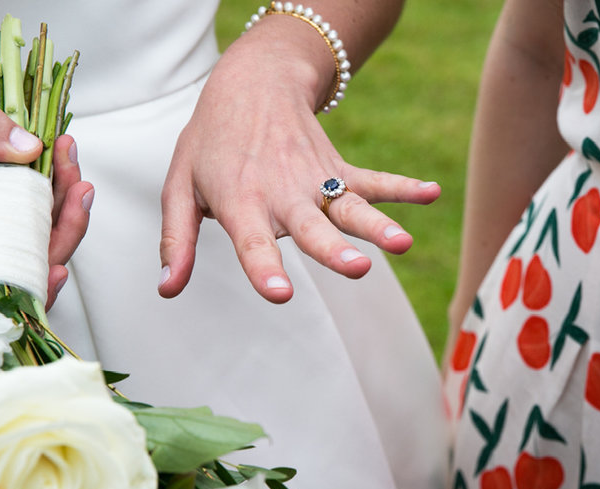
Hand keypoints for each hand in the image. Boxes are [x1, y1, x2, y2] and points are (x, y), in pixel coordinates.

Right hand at [0, 94, 93, 307]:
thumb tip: (30, 149)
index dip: (34, 281)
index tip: (61, 265)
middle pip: (30, 260)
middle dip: (65, 224)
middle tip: (79, 183)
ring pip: (38, 237)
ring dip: (64, 203)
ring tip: (71, 163)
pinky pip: (32, 218)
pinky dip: (52, 195)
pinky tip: (62, 170)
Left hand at [157, 19, 439, 302]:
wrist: (252, 84)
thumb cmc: (210, 144)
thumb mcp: (179, 187)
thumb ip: (177, 240)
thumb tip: (167, 289)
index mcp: (241, 203)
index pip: (253, 241)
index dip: (265, 268)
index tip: (282, 293)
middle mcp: (283, 194)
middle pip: (312, 227)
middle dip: (335, 250)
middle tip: (357, 268)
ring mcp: (316, 181)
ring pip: (350, 207)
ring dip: (377, 224)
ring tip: (402, 242)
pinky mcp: (339, 170)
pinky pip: (375, 181)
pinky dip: (404, 188)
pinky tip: (432, 193)